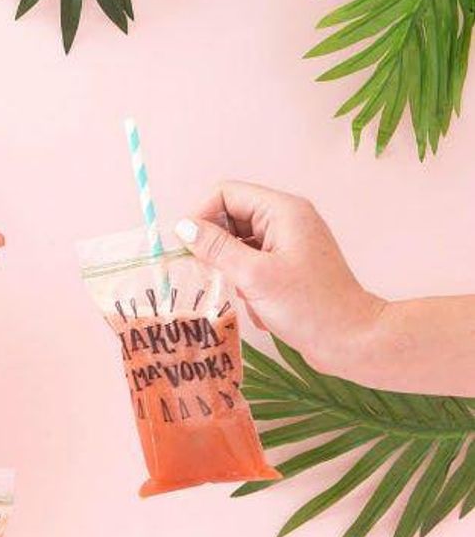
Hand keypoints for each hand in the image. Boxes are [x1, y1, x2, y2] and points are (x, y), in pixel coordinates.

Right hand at [173, 181, 384, 373]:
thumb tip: (183, 227)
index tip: (188, 248)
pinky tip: (261, 307)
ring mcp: (288, 244)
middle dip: (218, 250)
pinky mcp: (289, 267)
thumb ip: (215, 248)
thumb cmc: (309, 308)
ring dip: (233, 272)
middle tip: (216, 278)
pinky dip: (247, 285)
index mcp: (282, 211)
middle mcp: (286, 221)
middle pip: (231, 219)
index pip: (226, 194)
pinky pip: (252, 265)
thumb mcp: (254, 276)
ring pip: (238, 245)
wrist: (352, 342)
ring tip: (248, 297)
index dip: (202, 216)